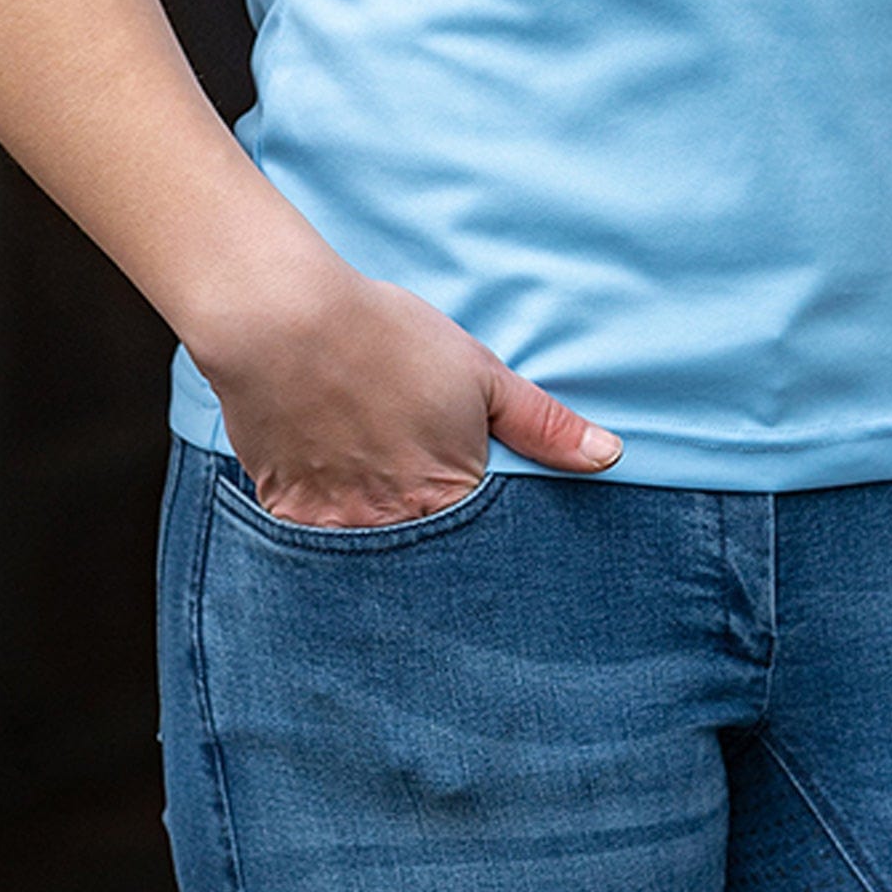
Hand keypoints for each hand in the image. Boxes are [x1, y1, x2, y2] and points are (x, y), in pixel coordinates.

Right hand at [197, 256, 621, 526]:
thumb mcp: (480, 374)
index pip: (486, 552)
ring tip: (381, 524)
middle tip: (433, 542)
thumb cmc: (385, 338)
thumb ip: (544, 425)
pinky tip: (335, 513)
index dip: (487, 549)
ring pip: (372, 565)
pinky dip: (327, 540)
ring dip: (383, 552)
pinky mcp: (289, 516)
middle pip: (428, 571)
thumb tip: (609, 456)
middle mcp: (396, 526)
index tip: (486, 545)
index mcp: (451, 497)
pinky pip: (314, 552)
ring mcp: (339, 528)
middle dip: (436, 566)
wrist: (281, 320)